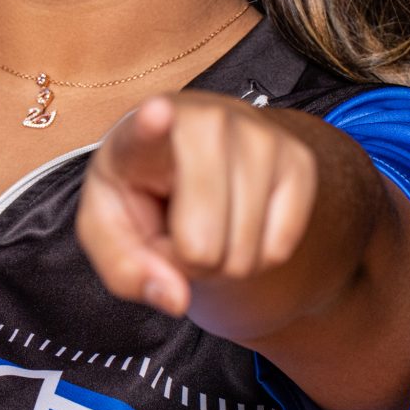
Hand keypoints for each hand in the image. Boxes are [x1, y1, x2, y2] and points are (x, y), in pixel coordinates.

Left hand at [76, 91, 320, 323]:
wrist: (197, 163)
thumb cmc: (143, 196)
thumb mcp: (110, 233)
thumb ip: (125, 270)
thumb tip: (175, 297)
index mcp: (140, 136)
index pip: (145, 134)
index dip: (151, 127)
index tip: (156, 112)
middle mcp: (205, 123)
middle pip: (201, 245)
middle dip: (188, 262)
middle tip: (178, 232)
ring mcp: (259, 137)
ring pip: (244, 255)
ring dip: (223, 263)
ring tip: (207, 224)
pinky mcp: (299, 160)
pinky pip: (279, 249)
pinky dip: (258, 257)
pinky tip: (239, 223)